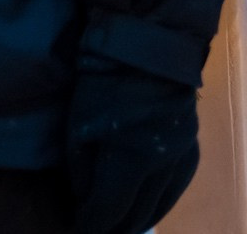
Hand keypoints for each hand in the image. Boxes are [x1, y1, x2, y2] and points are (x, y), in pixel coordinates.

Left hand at [68, 57, 200, 233]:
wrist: (148, 53)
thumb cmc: (103, 85)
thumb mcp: (78, 125)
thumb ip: (81, 169)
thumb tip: (85, 199)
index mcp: (131, 162)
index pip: (109, 209)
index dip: (91, 224)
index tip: (77, 230)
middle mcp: (163, 168)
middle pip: (138, 213)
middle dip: (114, 226)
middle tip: (97, 231)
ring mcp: (182, 159)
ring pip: (161, 205)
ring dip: (139, 218)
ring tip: (120, 226)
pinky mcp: (191, 150)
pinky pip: (175, 188)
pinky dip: (158, 202)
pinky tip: (146, 206)